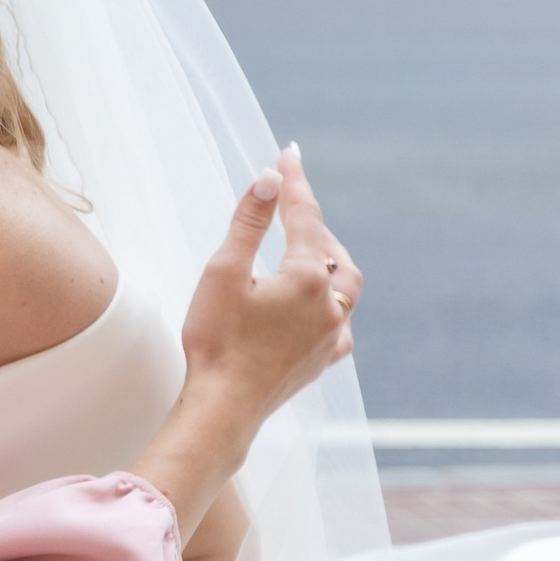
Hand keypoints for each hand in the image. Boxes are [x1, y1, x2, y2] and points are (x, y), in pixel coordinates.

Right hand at [136, 147, 358, 536]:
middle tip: (294, 209)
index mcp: (305, 278)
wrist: (224, 406)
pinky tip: (315, 309)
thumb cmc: (216, 340)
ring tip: (308, 255)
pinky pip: (340, 324)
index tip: (290, 154)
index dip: (295, 184)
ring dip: (328, 265)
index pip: (304, 218)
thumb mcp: (223, 273)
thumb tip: (269, 182)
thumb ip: (249, 223)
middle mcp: (329, 305)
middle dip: (315, 228)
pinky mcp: (323, 361)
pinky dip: (330, 305)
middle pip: (333, 253)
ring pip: (343, 289)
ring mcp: (331, 336)